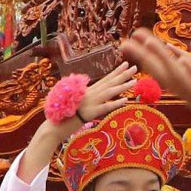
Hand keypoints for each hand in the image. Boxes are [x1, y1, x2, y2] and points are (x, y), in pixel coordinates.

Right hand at [19, 63, 139, 180]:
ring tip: (134, 80)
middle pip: (109, 82)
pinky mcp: (90, 113)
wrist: (55, 125)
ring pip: (109, 92)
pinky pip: (105, 107)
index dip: (116, 72)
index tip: (126, 64)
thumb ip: (87, 97)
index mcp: (88, 91)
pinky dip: (115, 103)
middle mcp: (90, 94)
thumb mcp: (77, 102)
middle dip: (122, 74)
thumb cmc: (65, 115)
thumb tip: (96, 93)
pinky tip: (125, 100)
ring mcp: (91, 102)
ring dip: (122, 86)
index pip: (105, 79)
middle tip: (134, 67)